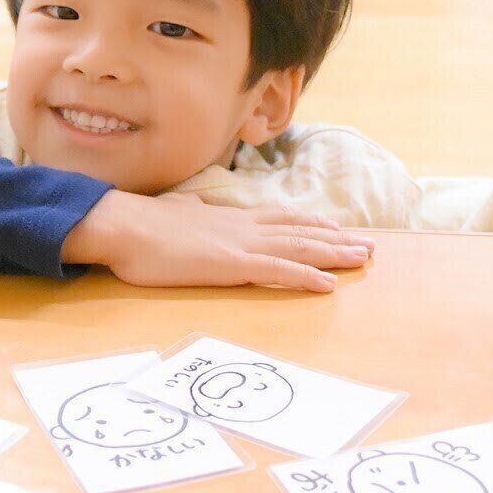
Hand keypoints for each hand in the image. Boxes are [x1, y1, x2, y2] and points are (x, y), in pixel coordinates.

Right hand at [62, 190, 372, 292]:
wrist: (125, 226)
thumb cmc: (142, 224)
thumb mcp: (174, 212)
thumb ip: (189, 211)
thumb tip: (190, 208)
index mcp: (230, 218)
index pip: (281, 218)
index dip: (311, 224)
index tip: (335, 228)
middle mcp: (243, 227)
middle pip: (300, 231)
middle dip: (335, 239)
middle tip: (367, 245)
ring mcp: (240, 245)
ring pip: (299, 247)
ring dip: (334, 254)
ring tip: (362, 258)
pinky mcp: (232, 264)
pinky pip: (279, 270)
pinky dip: (307, 276)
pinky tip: (329, 284)